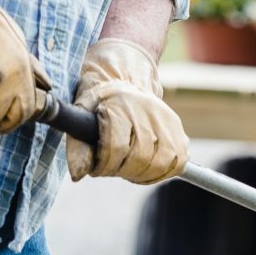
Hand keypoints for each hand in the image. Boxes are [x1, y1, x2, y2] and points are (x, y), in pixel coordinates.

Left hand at [66, 39, 188, 184]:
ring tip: (128, 169)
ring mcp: (166, 119)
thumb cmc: (99, 101)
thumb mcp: (80, 116)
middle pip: (141, 158)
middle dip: (123, 170)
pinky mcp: (178, 130)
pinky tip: (146, 167)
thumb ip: (77, 146)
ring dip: (142, 174)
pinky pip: (177, 162)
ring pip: (161, 163)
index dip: (106, 166)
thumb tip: (79, 174)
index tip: (98, 168)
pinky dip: (160, 172)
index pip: (118, 148)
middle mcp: (148, 109)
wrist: (124, 80)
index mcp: (121, 104)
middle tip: (112, 168)